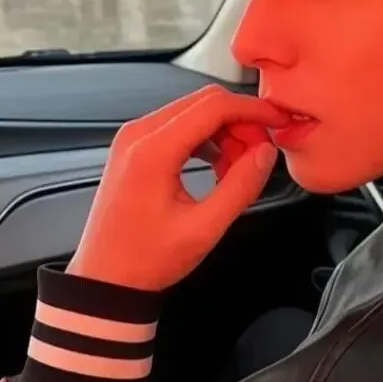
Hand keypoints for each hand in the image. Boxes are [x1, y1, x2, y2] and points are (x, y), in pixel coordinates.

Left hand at [68, 85, 287, 290]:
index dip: (253, 110)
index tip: (278, 121)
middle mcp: (138, 134)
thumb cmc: (144, 260)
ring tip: (238, 168)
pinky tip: (218, 167)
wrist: (104, 278)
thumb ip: (240, 187)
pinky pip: (178, 127)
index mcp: (152, 151)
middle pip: (204, 103)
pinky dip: (205, 139)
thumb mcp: (203, 229)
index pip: (213, 106)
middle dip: (241, 122)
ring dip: (224, 132)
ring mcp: (133, 139)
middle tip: (261, 153)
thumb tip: (265, 154)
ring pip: (193, 112)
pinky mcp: (134, 148)